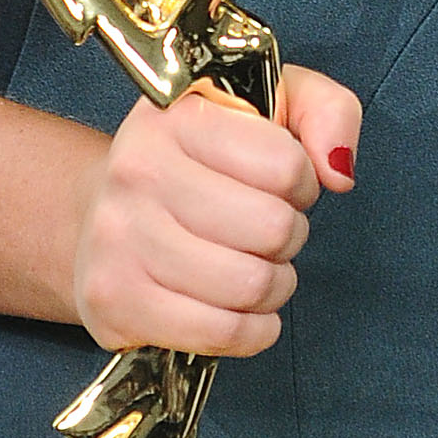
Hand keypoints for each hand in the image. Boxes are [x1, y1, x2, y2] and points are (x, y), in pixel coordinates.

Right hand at [69, 62, 362, 357]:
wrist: (99, 212)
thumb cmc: (200, 160)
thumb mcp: (270, 105)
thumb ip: (327, 110)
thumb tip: (338, 171)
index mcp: (177, 115)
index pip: (285, 165)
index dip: (302, 181)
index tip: (283, 184)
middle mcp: (138, 170)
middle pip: (272, 229)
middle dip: (289, 236)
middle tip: (270, 231)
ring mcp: (119, 239)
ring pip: (250, 285)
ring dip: (274, 284)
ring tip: (256, 266)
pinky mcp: (115, 300)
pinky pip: (221, 332)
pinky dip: (253, 330)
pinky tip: (242, 308)